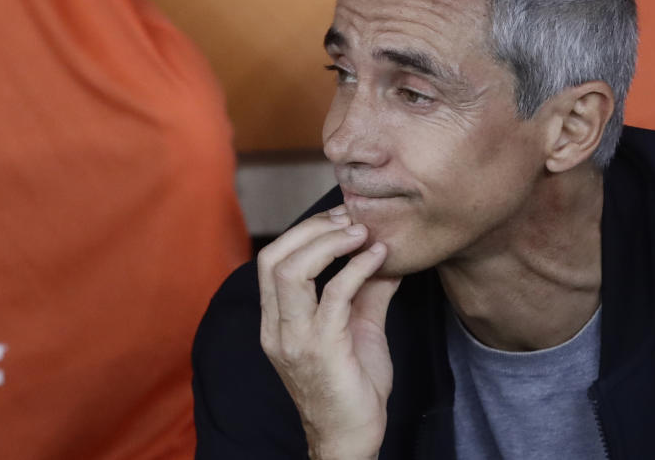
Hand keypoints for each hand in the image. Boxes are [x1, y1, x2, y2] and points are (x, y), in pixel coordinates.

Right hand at [258, 206, 401, 459]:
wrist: (352, 438)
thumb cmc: (354, 386)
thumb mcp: (360, 328)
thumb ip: (366, 291)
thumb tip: (383, 252)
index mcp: (277, 322)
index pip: (271, 260)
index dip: (304, 230)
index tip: (340, 216)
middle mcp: (277, 329)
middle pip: (274, 258)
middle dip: (312, 227)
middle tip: (350, 216)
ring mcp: (296, 340)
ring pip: (292, 271)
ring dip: (330, 242)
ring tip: (361, 231)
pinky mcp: (322, 351)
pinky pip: (334, 296)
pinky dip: (357, 268)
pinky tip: (378, 256)